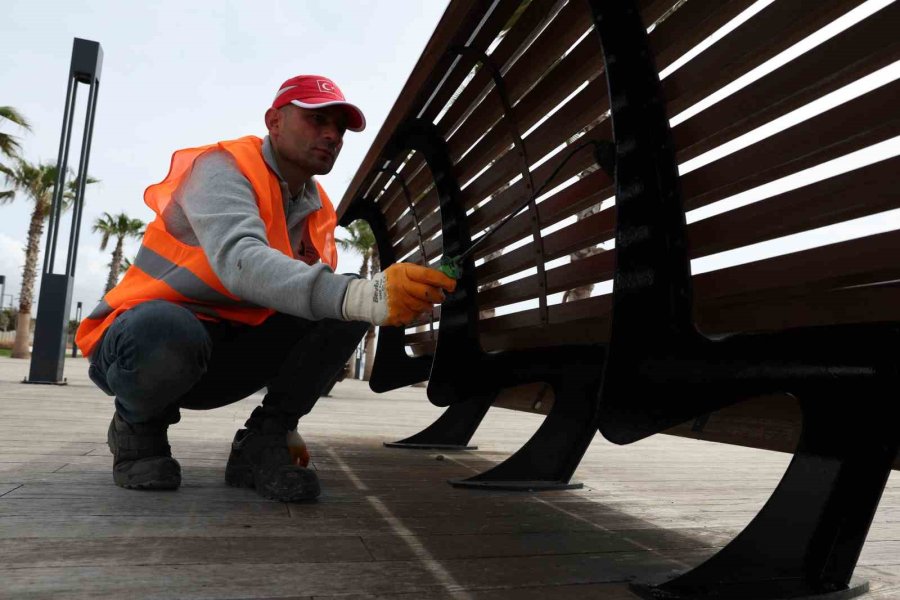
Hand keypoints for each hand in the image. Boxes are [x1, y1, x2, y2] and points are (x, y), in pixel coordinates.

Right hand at [342, 262, 456, 325]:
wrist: (368, 298)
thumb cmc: (389, 282)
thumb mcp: (401, 270)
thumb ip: (419, 273)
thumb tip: (442, 278)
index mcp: (403, 272)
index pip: (427, 275)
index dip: (443, 280)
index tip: (452, 284)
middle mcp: (400, 286)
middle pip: (428, 293)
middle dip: (438, 296)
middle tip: (440, 296)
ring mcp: (398, 302)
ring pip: (424, 306)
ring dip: (427, 305)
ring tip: (419, 300)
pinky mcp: (397, 315)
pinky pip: (415, 316)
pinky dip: (416, 313)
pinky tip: (408, 307)